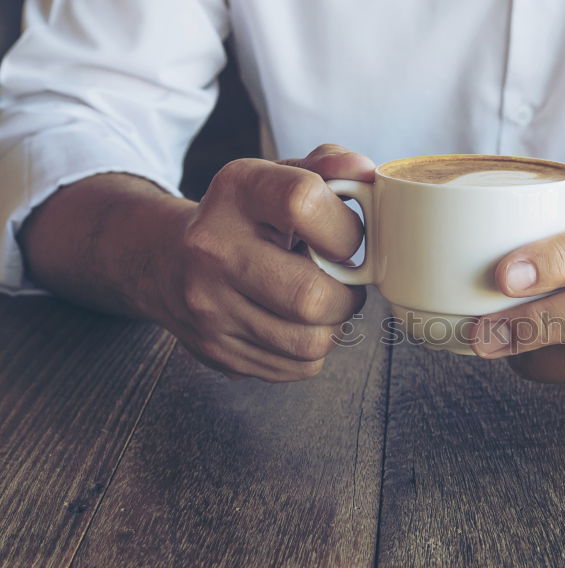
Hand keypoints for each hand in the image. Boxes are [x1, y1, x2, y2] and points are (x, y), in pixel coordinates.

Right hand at [153, 144, 373, 381]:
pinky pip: (297, 367)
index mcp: (235, 193)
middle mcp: (212, 249)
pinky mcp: (217, 351)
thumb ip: (326, 168)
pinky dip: (310, 350)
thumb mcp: (277, 178)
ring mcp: (209, 306)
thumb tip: (363, 169)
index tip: (345, 238)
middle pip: (311, 297)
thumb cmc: (242, 218)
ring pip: (310, 342)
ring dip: (332, 327)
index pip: (303, 202)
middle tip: (341, 283)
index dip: (344, 228)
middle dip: (346, 296)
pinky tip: (294, 324)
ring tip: (319, 303)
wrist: (165, 259)